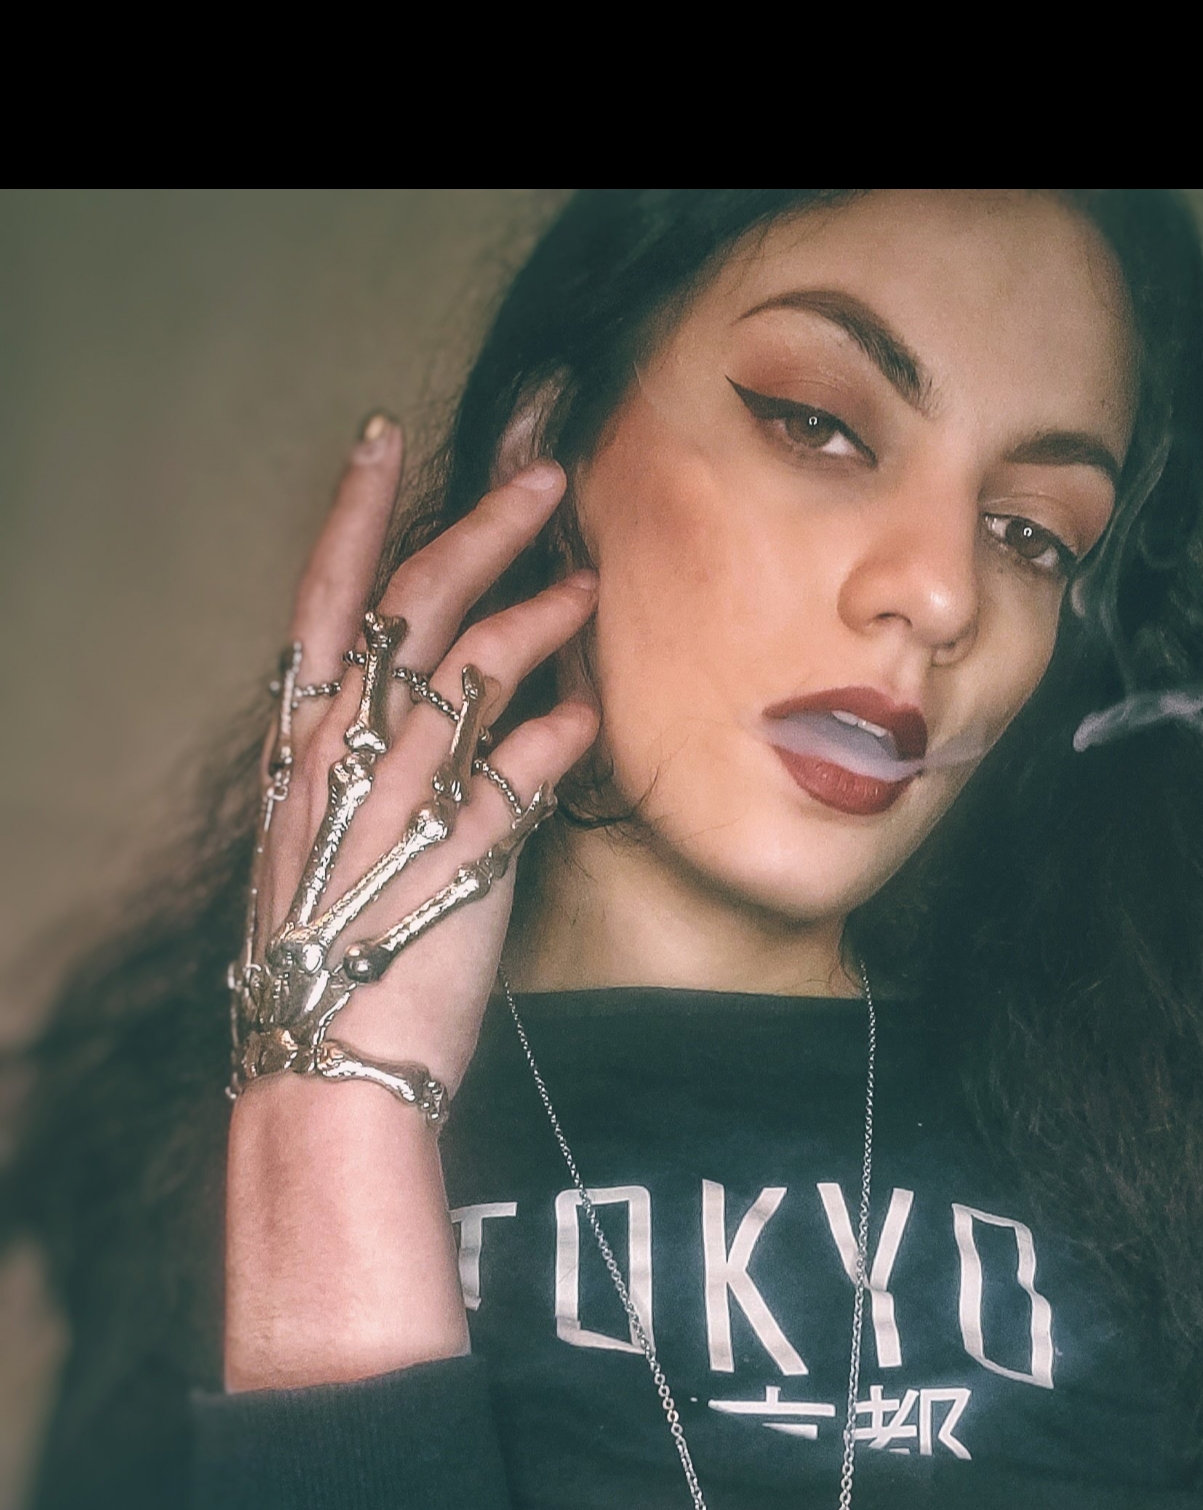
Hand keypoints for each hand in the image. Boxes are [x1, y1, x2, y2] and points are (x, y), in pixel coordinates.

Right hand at [224, 419, 597, 1390]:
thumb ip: (381, 767)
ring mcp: (399, 805)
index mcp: (302, 755)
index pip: (322, 605)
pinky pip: (520, 769)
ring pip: (469, 671)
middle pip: (410, 610)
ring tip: (591, 586)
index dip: (355, 516)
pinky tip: (593, 713)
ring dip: (539, 616)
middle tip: (545, 478)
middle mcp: (343, 765)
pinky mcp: (460, 860)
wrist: (329, 1071)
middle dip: (479, 527)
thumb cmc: (338, 962)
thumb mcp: (338, 846)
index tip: (386, 438)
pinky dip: (562, 730)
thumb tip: (460, 702)